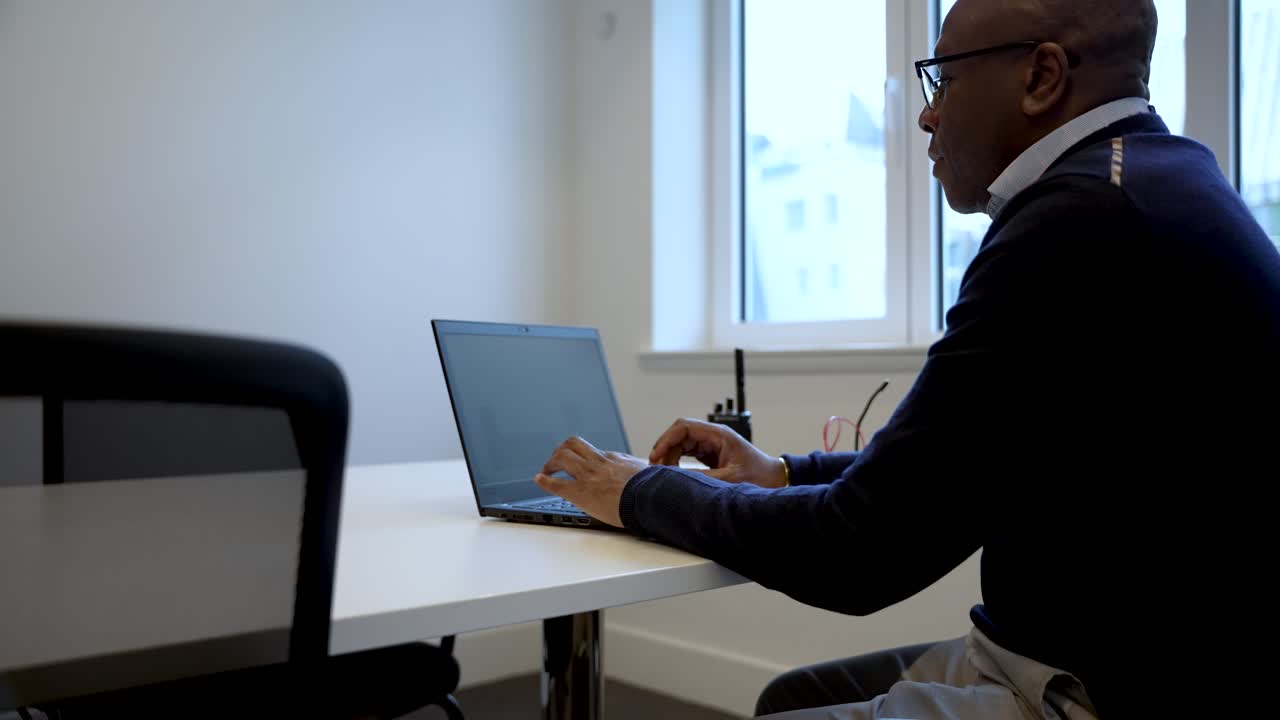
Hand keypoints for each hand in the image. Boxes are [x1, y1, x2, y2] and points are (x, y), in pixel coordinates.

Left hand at [535, 436, 648, 527]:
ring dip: (551, 462)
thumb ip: (643, 472)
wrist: (650, 497)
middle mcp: (598, 462)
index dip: (584, 458)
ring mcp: (588, 475)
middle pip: (573, 444)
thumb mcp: (650, 474)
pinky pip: (556, 483)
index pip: (594, 452)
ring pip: (562, 456)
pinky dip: (544, 481)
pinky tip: (539, 480)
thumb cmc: (653, 489)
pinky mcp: (580, 492)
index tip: (581, 464)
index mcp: (614, 459)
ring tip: (547, 470)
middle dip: (561, 450)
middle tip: (557, 460)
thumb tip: (653, 474)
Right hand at [649, 418, 786, 488]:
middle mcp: (713, 436)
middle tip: (656, 467)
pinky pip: (687, 453)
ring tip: (663, 472)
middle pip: (679, 434)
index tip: (656, 455)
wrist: (775, 479)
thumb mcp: (731, 479)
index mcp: (718, 435)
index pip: (684, 427)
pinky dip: (677, 461)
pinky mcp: (710, 454)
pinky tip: (673, 473)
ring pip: (681, 443)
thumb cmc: (760, 476)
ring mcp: (711, 444)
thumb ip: (704, 478)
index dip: (666, 439)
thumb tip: (677, 478)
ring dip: (670, 455)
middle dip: (665, 448)